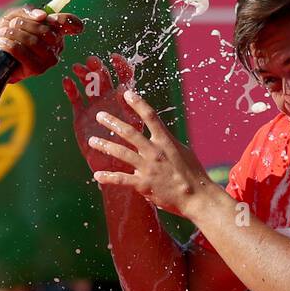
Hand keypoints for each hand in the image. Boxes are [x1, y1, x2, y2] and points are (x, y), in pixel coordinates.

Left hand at [0, 7, 83, 82]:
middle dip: (23, 24)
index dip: (68, 21)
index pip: (67, 22)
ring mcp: (48, 59)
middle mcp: (56, 45)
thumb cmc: (8, 31)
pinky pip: (24, 54)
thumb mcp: (16, 15)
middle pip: (46, 30)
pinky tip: (3, 43)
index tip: (57, 20)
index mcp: (55, 29)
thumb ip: (28, 12)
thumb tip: (42, 16)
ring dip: (15, 34)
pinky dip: (11, 46)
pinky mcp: (37, 69)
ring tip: (3, 33)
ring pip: (34, 42)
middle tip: (10, 24)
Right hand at [63, 54, 150, 174]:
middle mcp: (109, 100)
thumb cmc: (129, 149)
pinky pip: (75, 98)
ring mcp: (94, 106)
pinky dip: (70, 88)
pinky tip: (67, 82)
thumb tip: (122, 89)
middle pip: (103, 77)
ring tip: (77, 68)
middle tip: (91, 62)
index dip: (120, 65)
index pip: (124, 76)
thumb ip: (129, 109)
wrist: (113, 167)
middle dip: (97, 67)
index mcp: (125, 100)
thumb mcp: (132, 127)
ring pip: (87, 84)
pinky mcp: (81, 116)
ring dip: (82, 73)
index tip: (113, 57)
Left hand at [73, 59, 215, 216]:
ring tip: (92, 141)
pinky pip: (122, 179)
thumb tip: (157, 138)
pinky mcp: (144, 184)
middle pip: (130, 133)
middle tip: (99, 115)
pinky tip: (97, 175)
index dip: (138, 104)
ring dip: (105, 146)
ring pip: (121, 153)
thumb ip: (167, 144)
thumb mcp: (182, 152)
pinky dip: (108, 177)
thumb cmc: (193, 174)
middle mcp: (155, 151)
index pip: (151, 117)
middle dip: (113, 122)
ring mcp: (148, 168)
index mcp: (166, 141)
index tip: (127, 94)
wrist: (197, 196)